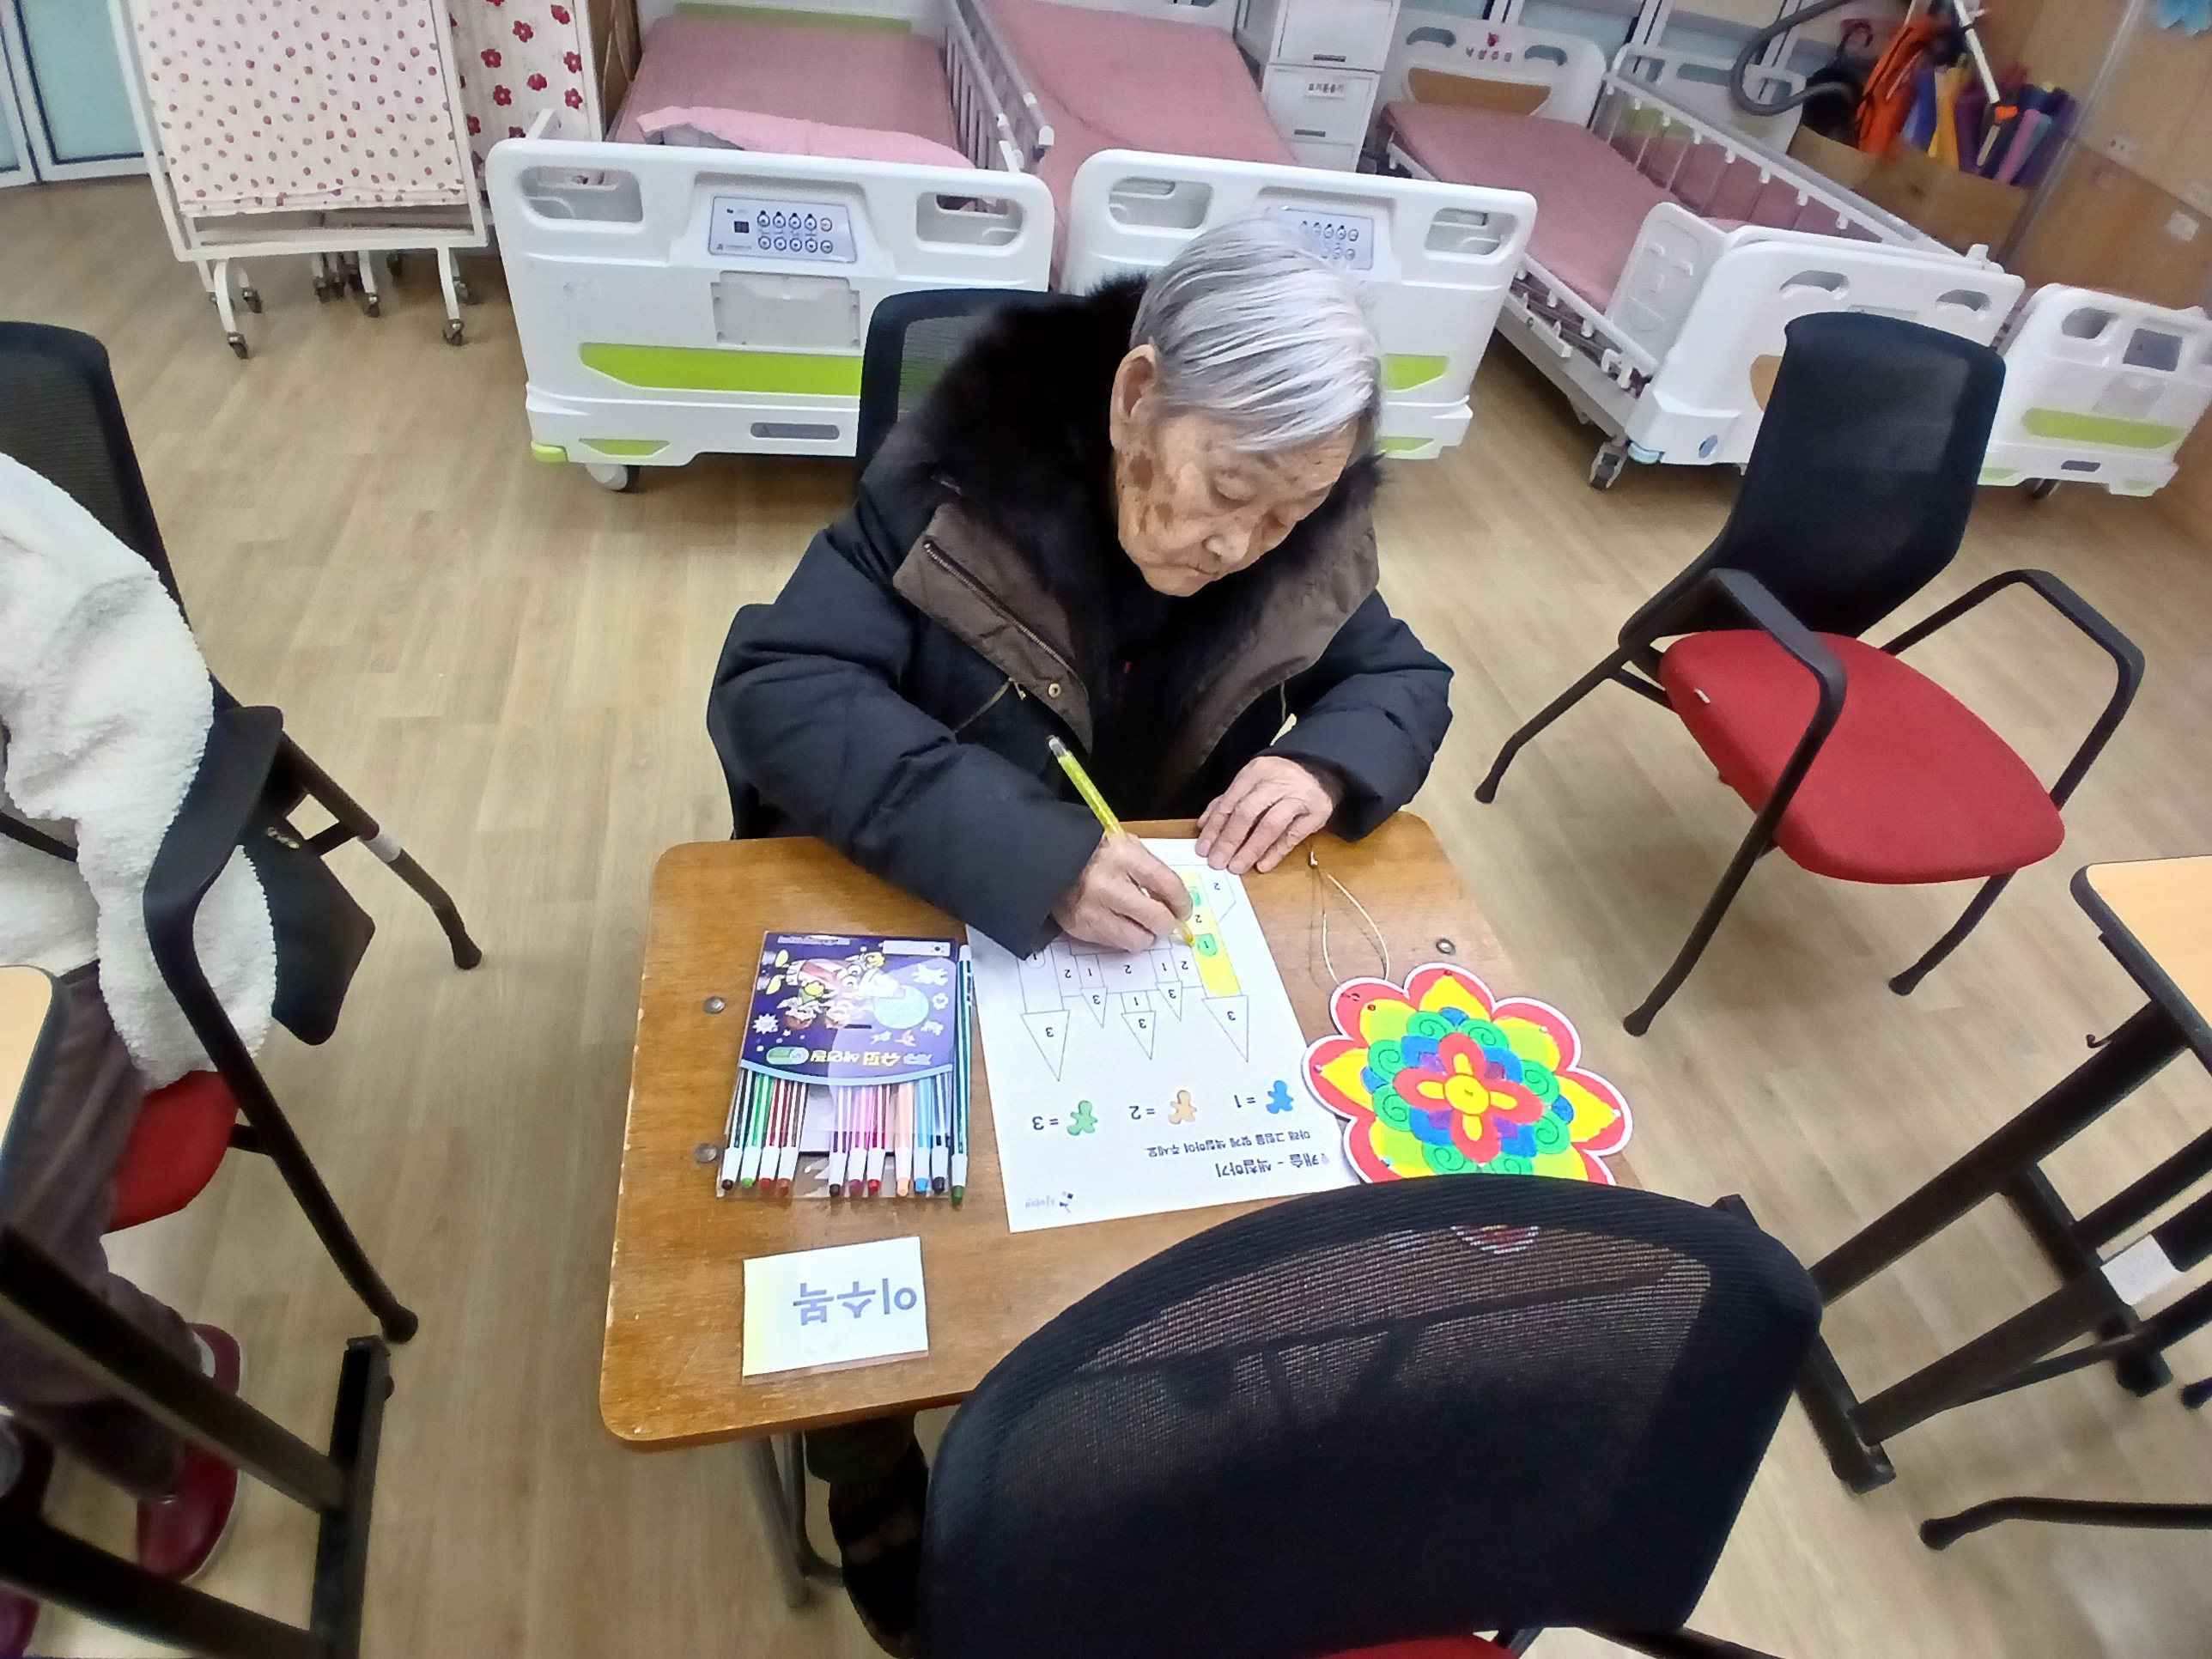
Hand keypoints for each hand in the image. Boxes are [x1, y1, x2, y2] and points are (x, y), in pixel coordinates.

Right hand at [1051, 834, 1195, 951]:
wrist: (1046, 858)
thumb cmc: (1091, 851)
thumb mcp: (1124, 845)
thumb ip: (1150, 869)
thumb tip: (1175, 899)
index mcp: (1124, 857)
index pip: (1168, 886)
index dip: (1182, 902)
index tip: (1183, 909)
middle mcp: (1109, 885)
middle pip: (1157, 919)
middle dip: (1166, 922)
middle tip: (1164, 919)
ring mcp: (1093, 910)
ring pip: (1138, 939)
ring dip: (1145, 934)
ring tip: (1140, 922)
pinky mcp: (1080, 927)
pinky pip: (1115, 943)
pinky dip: (1123, 936)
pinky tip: (1118, 921)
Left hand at [1195, 756, 1341, 874]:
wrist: (1323, 770)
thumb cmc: (1280, 780)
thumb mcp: (1253, 782)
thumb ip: (1228, 801)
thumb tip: (1204, 825)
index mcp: (1255, 772)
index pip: (1230, 801)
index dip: (1215, 827)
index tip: (1203, 849)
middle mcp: (1276, 782)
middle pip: (1247, 813)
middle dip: (1229, 840)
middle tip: (1217, 862)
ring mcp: (1298, 797)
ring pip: (1270, 825)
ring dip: (1250, 849)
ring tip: (1236, 867)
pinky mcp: (1316, 813)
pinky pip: (1293, 836)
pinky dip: (1276, 852)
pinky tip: (1262, 865)